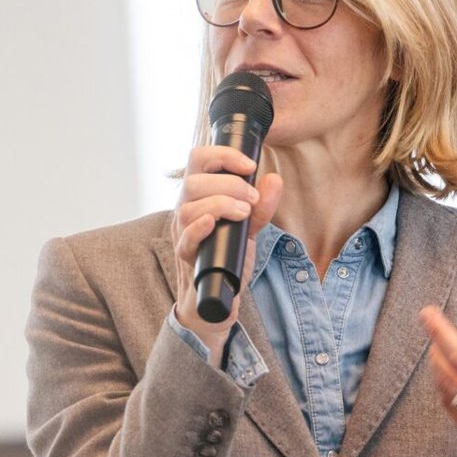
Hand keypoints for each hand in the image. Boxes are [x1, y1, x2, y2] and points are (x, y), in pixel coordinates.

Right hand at [170, 144, 284, 360]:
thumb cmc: (226, 260)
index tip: (250, 165)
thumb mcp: (248, 229)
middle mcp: (185, 211)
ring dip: (220, 203)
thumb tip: (274, 180)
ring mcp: (182, 234)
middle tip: (252, 199)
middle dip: (228, 183)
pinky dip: (199, 227)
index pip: (198, 160)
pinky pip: (185, 238)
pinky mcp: (185, 257)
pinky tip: (214, 223)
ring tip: (244, 214)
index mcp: (198, 197)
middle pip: (194, 181)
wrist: (215, 301)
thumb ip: (261, 206)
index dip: (223, 155)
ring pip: (188, 207)